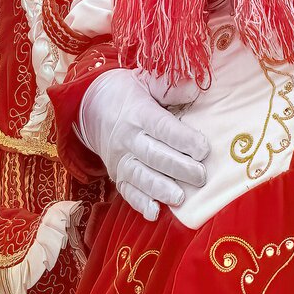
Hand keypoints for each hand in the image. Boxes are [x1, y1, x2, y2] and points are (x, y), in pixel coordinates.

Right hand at [76, 66, 208, 221]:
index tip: (203, 148)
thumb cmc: (128, 94)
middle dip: (178, 168)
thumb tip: (194, 88)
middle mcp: (128, 137)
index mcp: (138, 112)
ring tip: (180, 198)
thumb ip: (169, 86)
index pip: (162, 127)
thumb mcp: (145, 80)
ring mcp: (120, 158)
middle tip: (200, 177)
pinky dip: (140, 203)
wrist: (90, 106)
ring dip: (160, 189)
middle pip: (154, 155)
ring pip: (140, 176)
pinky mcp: (116, 175)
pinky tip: (154, 212)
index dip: (183, 139)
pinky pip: (127, 191)